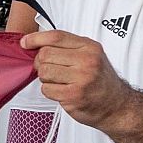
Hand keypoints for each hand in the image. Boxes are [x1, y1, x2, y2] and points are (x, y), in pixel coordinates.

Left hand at [20, 30, 136, 128]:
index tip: (25, 42)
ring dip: (46, 78)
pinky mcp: (74, 95)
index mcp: (89, 47)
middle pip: (45, 55)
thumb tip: (35, 43)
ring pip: (44, 72)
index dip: (36, 39)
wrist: (117, 106)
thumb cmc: (100, 80)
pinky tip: (62, 91)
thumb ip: (67, 47)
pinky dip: (50, 91)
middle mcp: (87, 61)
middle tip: (50, 69)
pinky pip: (47, 89)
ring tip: (59, 81)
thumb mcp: (90, 56)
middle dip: (41, 63)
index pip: (56, 37)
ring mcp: (81, 78)